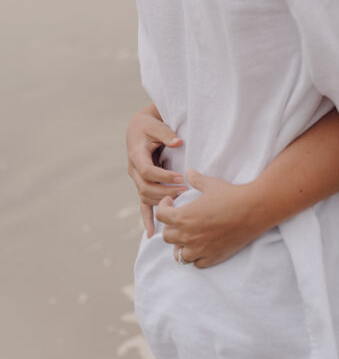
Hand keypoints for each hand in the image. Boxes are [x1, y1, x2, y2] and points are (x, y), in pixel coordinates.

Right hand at [126, 105, 185, 236]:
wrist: (138, 128)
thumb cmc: (149, 125)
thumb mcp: (156, 125)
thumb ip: (166, 134)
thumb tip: (178, 142)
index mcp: (136, 156)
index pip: (148, 172)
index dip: (164, 177)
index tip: (181, 178)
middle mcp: (134, 170)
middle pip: (147, 188)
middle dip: (166, 192)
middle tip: (185, 193)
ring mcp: (136, 180)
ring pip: (146, 197)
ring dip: (162, 202)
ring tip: (180, 204)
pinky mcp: (141, 185)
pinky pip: (142, 204)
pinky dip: (147, 218)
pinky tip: (152, 233)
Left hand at [157, 170, 268, 268]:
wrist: (252, 210)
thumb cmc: (231, 195)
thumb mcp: (211, 184)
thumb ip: (196, 180)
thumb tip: (188, 172)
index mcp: (183, 217)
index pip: (160, 216)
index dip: (163, 206)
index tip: (170, 202)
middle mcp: (188, 236)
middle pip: (166, 236)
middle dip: (170, 226)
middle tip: (179, 218)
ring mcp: (199, 249)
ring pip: (179, 254)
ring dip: (181, 245)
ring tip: (188, 236)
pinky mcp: (212, 257)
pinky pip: (196, 263)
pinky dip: (196, 256)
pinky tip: (202, 246)